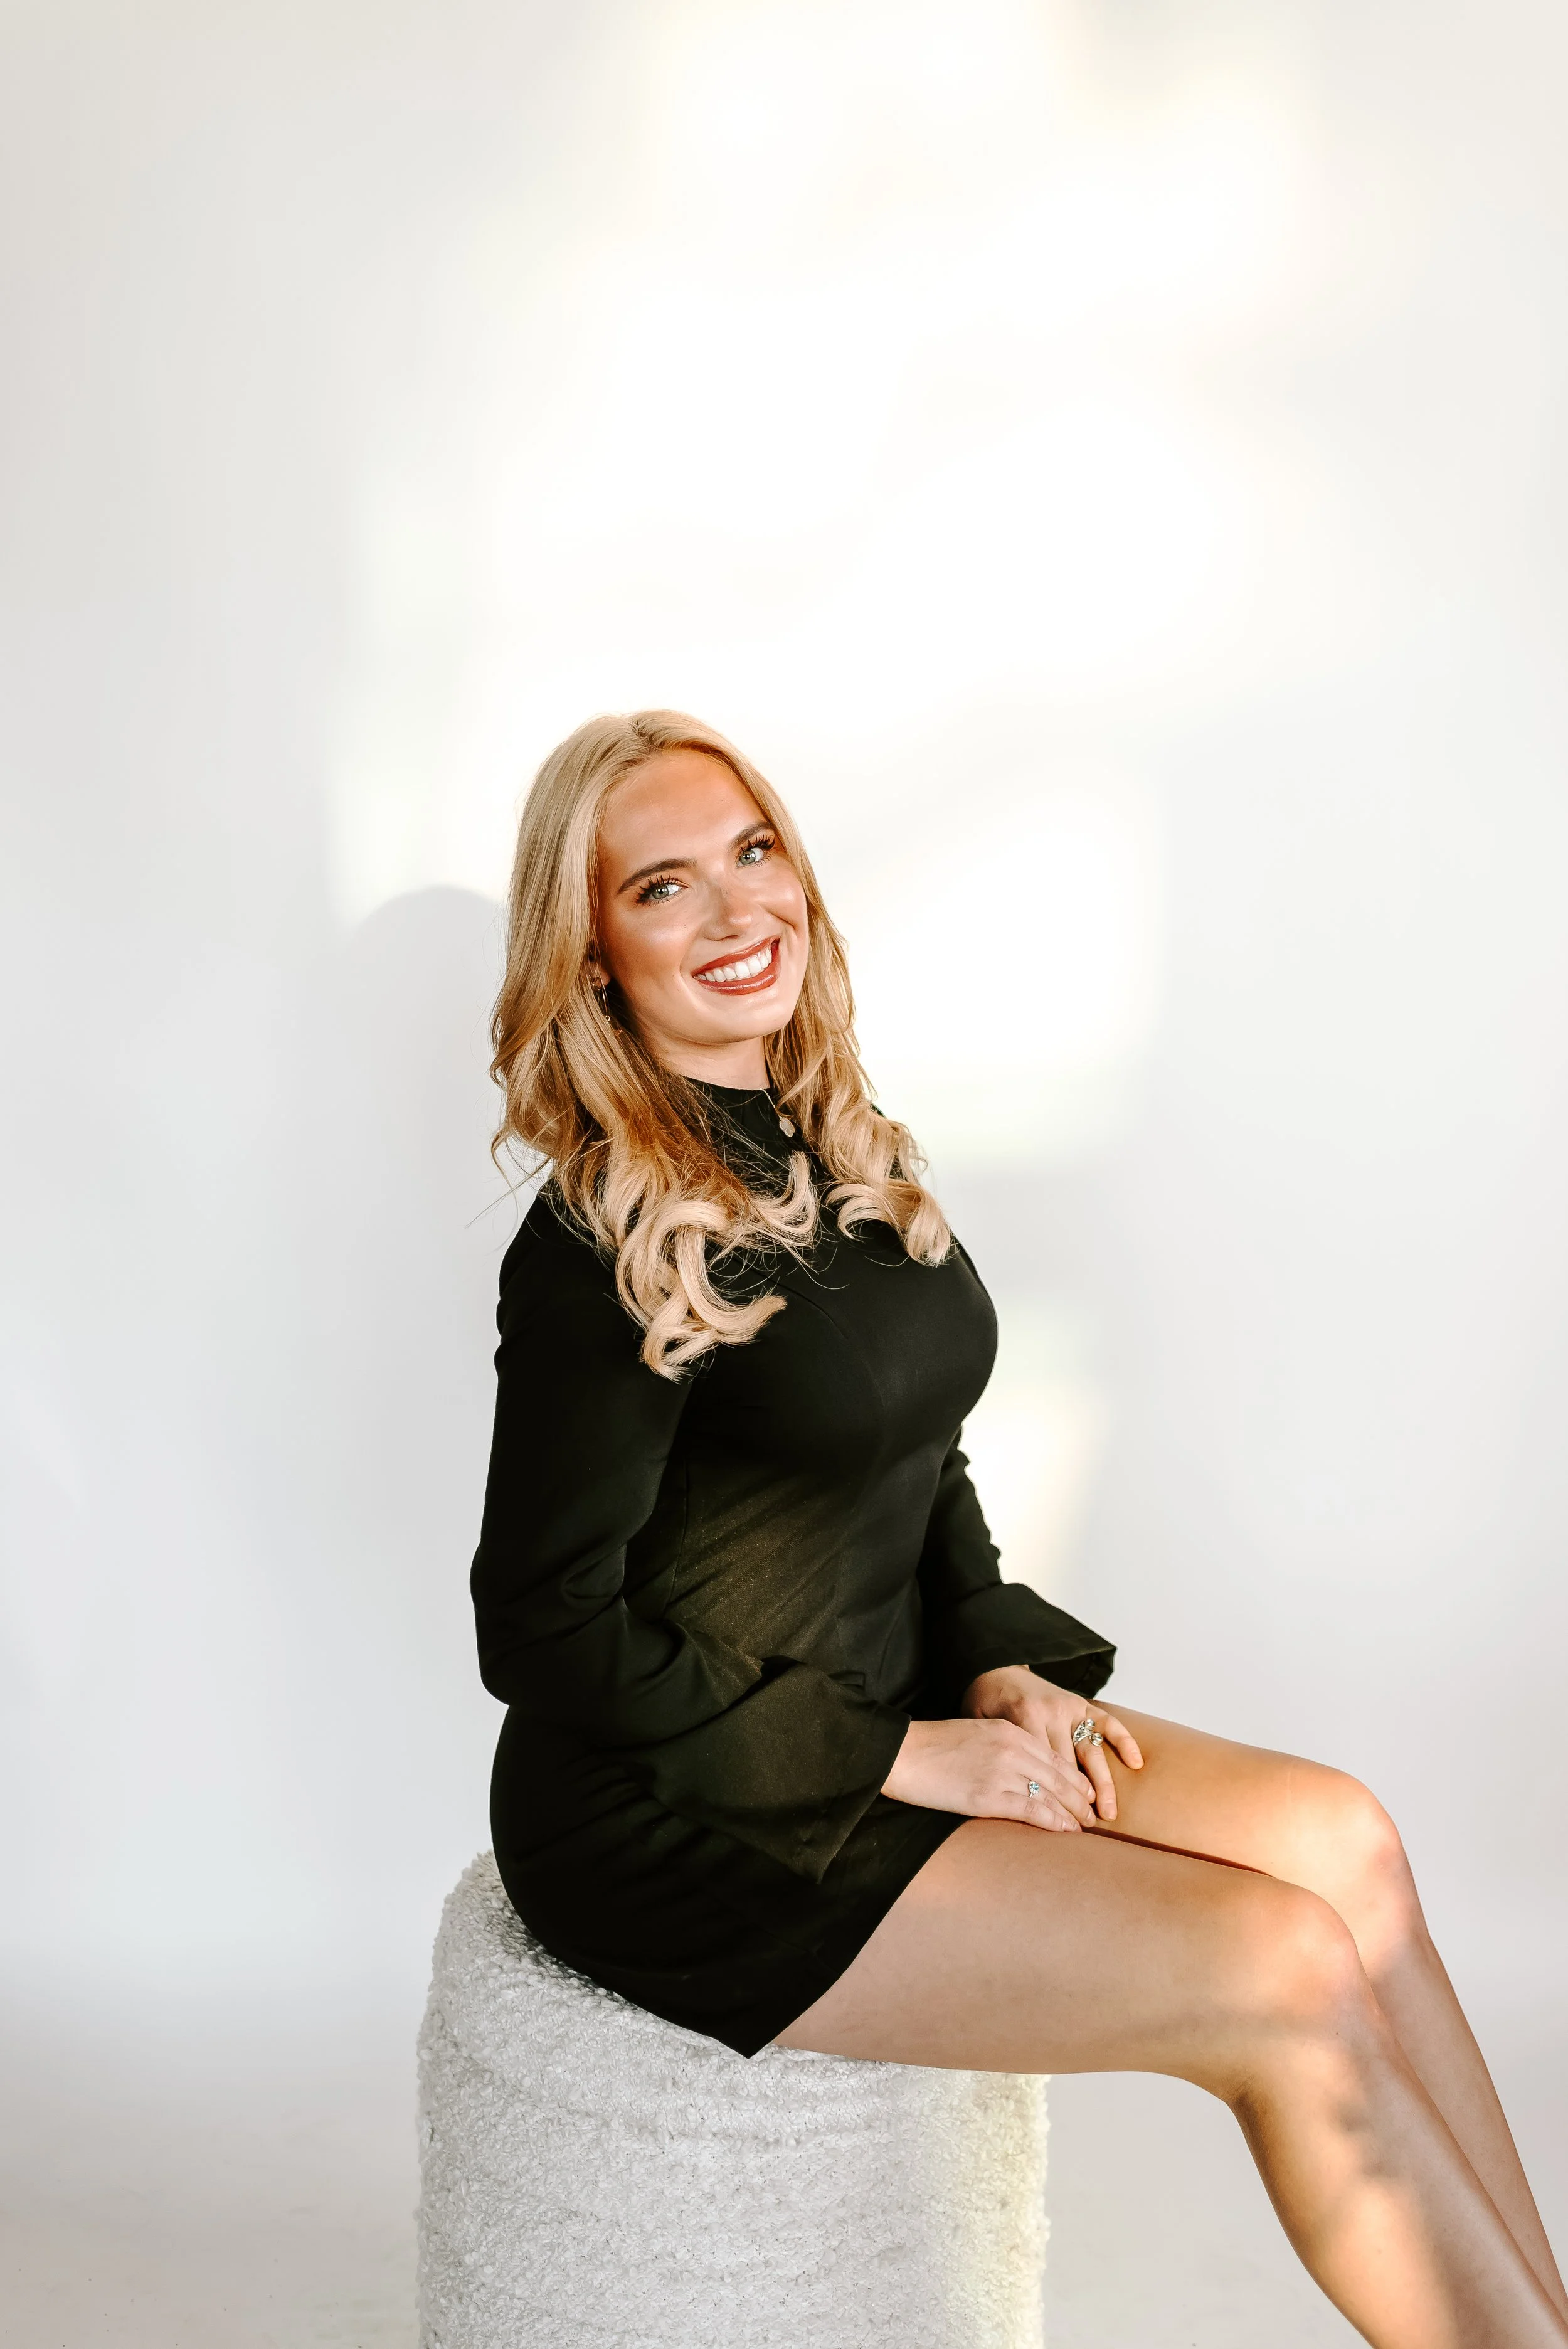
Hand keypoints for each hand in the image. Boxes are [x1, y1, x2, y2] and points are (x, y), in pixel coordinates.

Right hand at [881, 1714, 1094, 1831]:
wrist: (903, 1753)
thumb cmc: (934, 1745)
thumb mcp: (976, 1734)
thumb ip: (1004, 1746)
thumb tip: (1025, 1769)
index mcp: (1009, 1731)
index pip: (1054, 1756)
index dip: (1074, 1776)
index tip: (1085, 1791)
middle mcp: (1012, 1749)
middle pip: (1059, 1775)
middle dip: (1080, 1797)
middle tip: (1094, 1813)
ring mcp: (1002, 1773)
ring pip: (1051, 1794)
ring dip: (1072, 1813)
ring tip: (1085, 1827)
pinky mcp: (988, 1797)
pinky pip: (1032, 1811)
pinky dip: (1054, 1822)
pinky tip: (1065, 1831)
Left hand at [960, 1667, 1143, 1821]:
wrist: (993, 1669)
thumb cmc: (984, 1704)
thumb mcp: (981, 1729)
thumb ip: (998, 1756)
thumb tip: (1009, 1798)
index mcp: (1025, 1719)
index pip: (1044, 1769)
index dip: (1052, 1799)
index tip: (1060, 1825)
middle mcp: (1051, 1713)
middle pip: (1068, 1766)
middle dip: (1076, 1800)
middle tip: (1085, 1827)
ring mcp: (1069, 1708)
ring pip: (1090, 1752)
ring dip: (1102, 1784)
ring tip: (1109, 1813)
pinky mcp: (1081, 1703)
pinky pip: (1107, 1722)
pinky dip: (1123, 1740)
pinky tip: (1136, 1762)